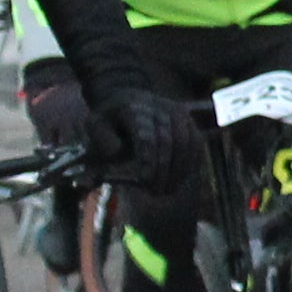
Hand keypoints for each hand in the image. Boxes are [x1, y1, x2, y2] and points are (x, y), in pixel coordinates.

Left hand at [82, 83, 197, 204]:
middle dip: (163, 170)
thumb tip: (117, 152)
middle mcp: (158, 106)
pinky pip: (196, 141)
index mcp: (133, 108)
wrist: (127, 98)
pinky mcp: (188, 118)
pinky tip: (180, 178)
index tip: (144, 181)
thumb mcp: (95, 125)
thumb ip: (102, 140)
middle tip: (157, 192)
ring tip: (169, 190)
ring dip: (179, 169)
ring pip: (185, 142)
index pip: (146, 136)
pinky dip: (190, 162)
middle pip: (167, 141)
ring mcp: (176, 110)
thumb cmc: (110, 120)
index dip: (148, 160)